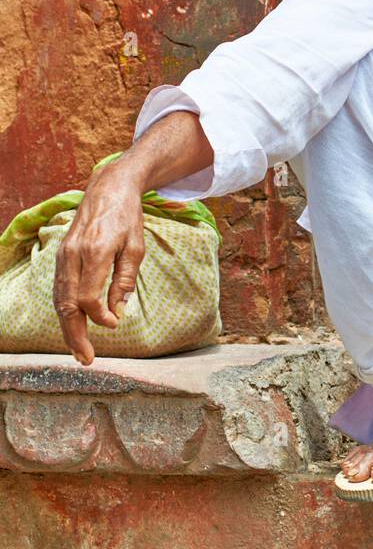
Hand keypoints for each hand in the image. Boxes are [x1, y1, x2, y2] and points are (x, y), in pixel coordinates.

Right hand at [53, 161, 145, 364]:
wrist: (108, 189)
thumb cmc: (127, 217)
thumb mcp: (136, 248)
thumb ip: (125, 281)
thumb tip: (116, 313)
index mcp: (96, 251)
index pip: (88, 296)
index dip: (99, 316)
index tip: (113, 324)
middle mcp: (74, 254)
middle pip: (68, 303)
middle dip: (75, 334)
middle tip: (85, 359)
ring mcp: (64, 254)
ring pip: (60, 299)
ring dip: (67, 327)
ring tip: (78, 350)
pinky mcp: (61, 255)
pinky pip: (60, 289)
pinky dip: (65, 311)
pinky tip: (73, 326)